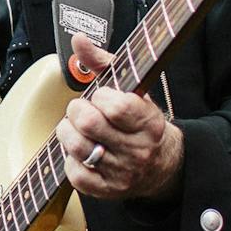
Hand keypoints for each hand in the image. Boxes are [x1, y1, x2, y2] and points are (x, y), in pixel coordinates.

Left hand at [57, 34, 183, 201]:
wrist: (162, 164)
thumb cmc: (140, 120)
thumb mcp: (131, 87)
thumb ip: (102, 61)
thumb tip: (79, 39)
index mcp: (148, 122)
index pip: (116, 107)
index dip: (101, 96)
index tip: (102, 96)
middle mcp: (138, 150)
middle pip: (90, 124)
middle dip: (77, 110)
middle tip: (81, 110)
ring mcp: (122, 173)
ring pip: (78, 148)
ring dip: (68, 132)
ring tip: (76, 127)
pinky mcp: (107, 190)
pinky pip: (75, 174)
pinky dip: (70, 159)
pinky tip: (79, 150)